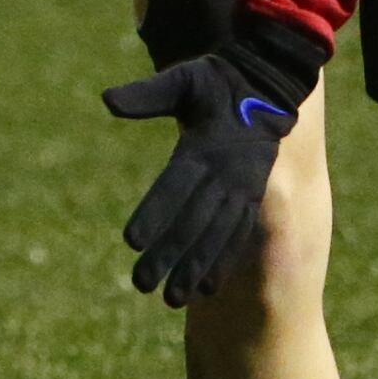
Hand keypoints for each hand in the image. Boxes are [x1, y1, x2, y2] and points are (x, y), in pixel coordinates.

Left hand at [102, 22, 322, 307]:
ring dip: (195, 269)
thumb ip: (148, 94)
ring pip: (216, 236)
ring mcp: (242, 189)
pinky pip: (237, 235)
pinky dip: (222, 261)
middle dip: (168, 254)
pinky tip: (206, 289)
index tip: (130, 241)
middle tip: (140, 285)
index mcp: (204, 147)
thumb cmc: (217, 82)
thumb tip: (108, 99)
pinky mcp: (252, 198)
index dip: (154, 213)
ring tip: (171, 299)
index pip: (174, 185)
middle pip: (193, 220)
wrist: (269, 86)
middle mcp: (225, 174)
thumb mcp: (183, 79)